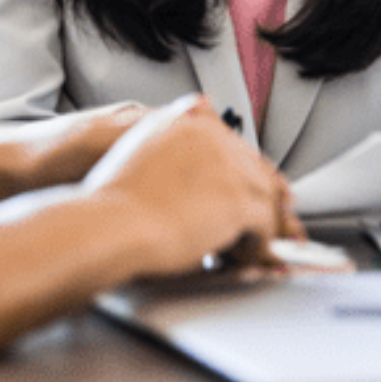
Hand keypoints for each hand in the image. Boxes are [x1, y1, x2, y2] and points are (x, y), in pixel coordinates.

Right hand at [85, 96, 301, 275]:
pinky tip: (240, 258)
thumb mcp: (136, 154)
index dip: (234, 177)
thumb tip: (186, 165)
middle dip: (251, 199)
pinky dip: (258, 246)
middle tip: (241, 228)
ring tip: (239, 246)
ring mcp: (227, 165)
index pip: (230, 146)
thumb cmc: (115, 200)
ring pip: (264, 195)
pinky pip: (266, 225)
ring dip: (256, 224)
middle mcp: (210, 136)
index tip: (232, 199)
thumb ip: (167, 148)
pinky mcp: (238, 199)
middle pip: (253, 167)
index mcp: (186, 123)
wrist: (113, 222)